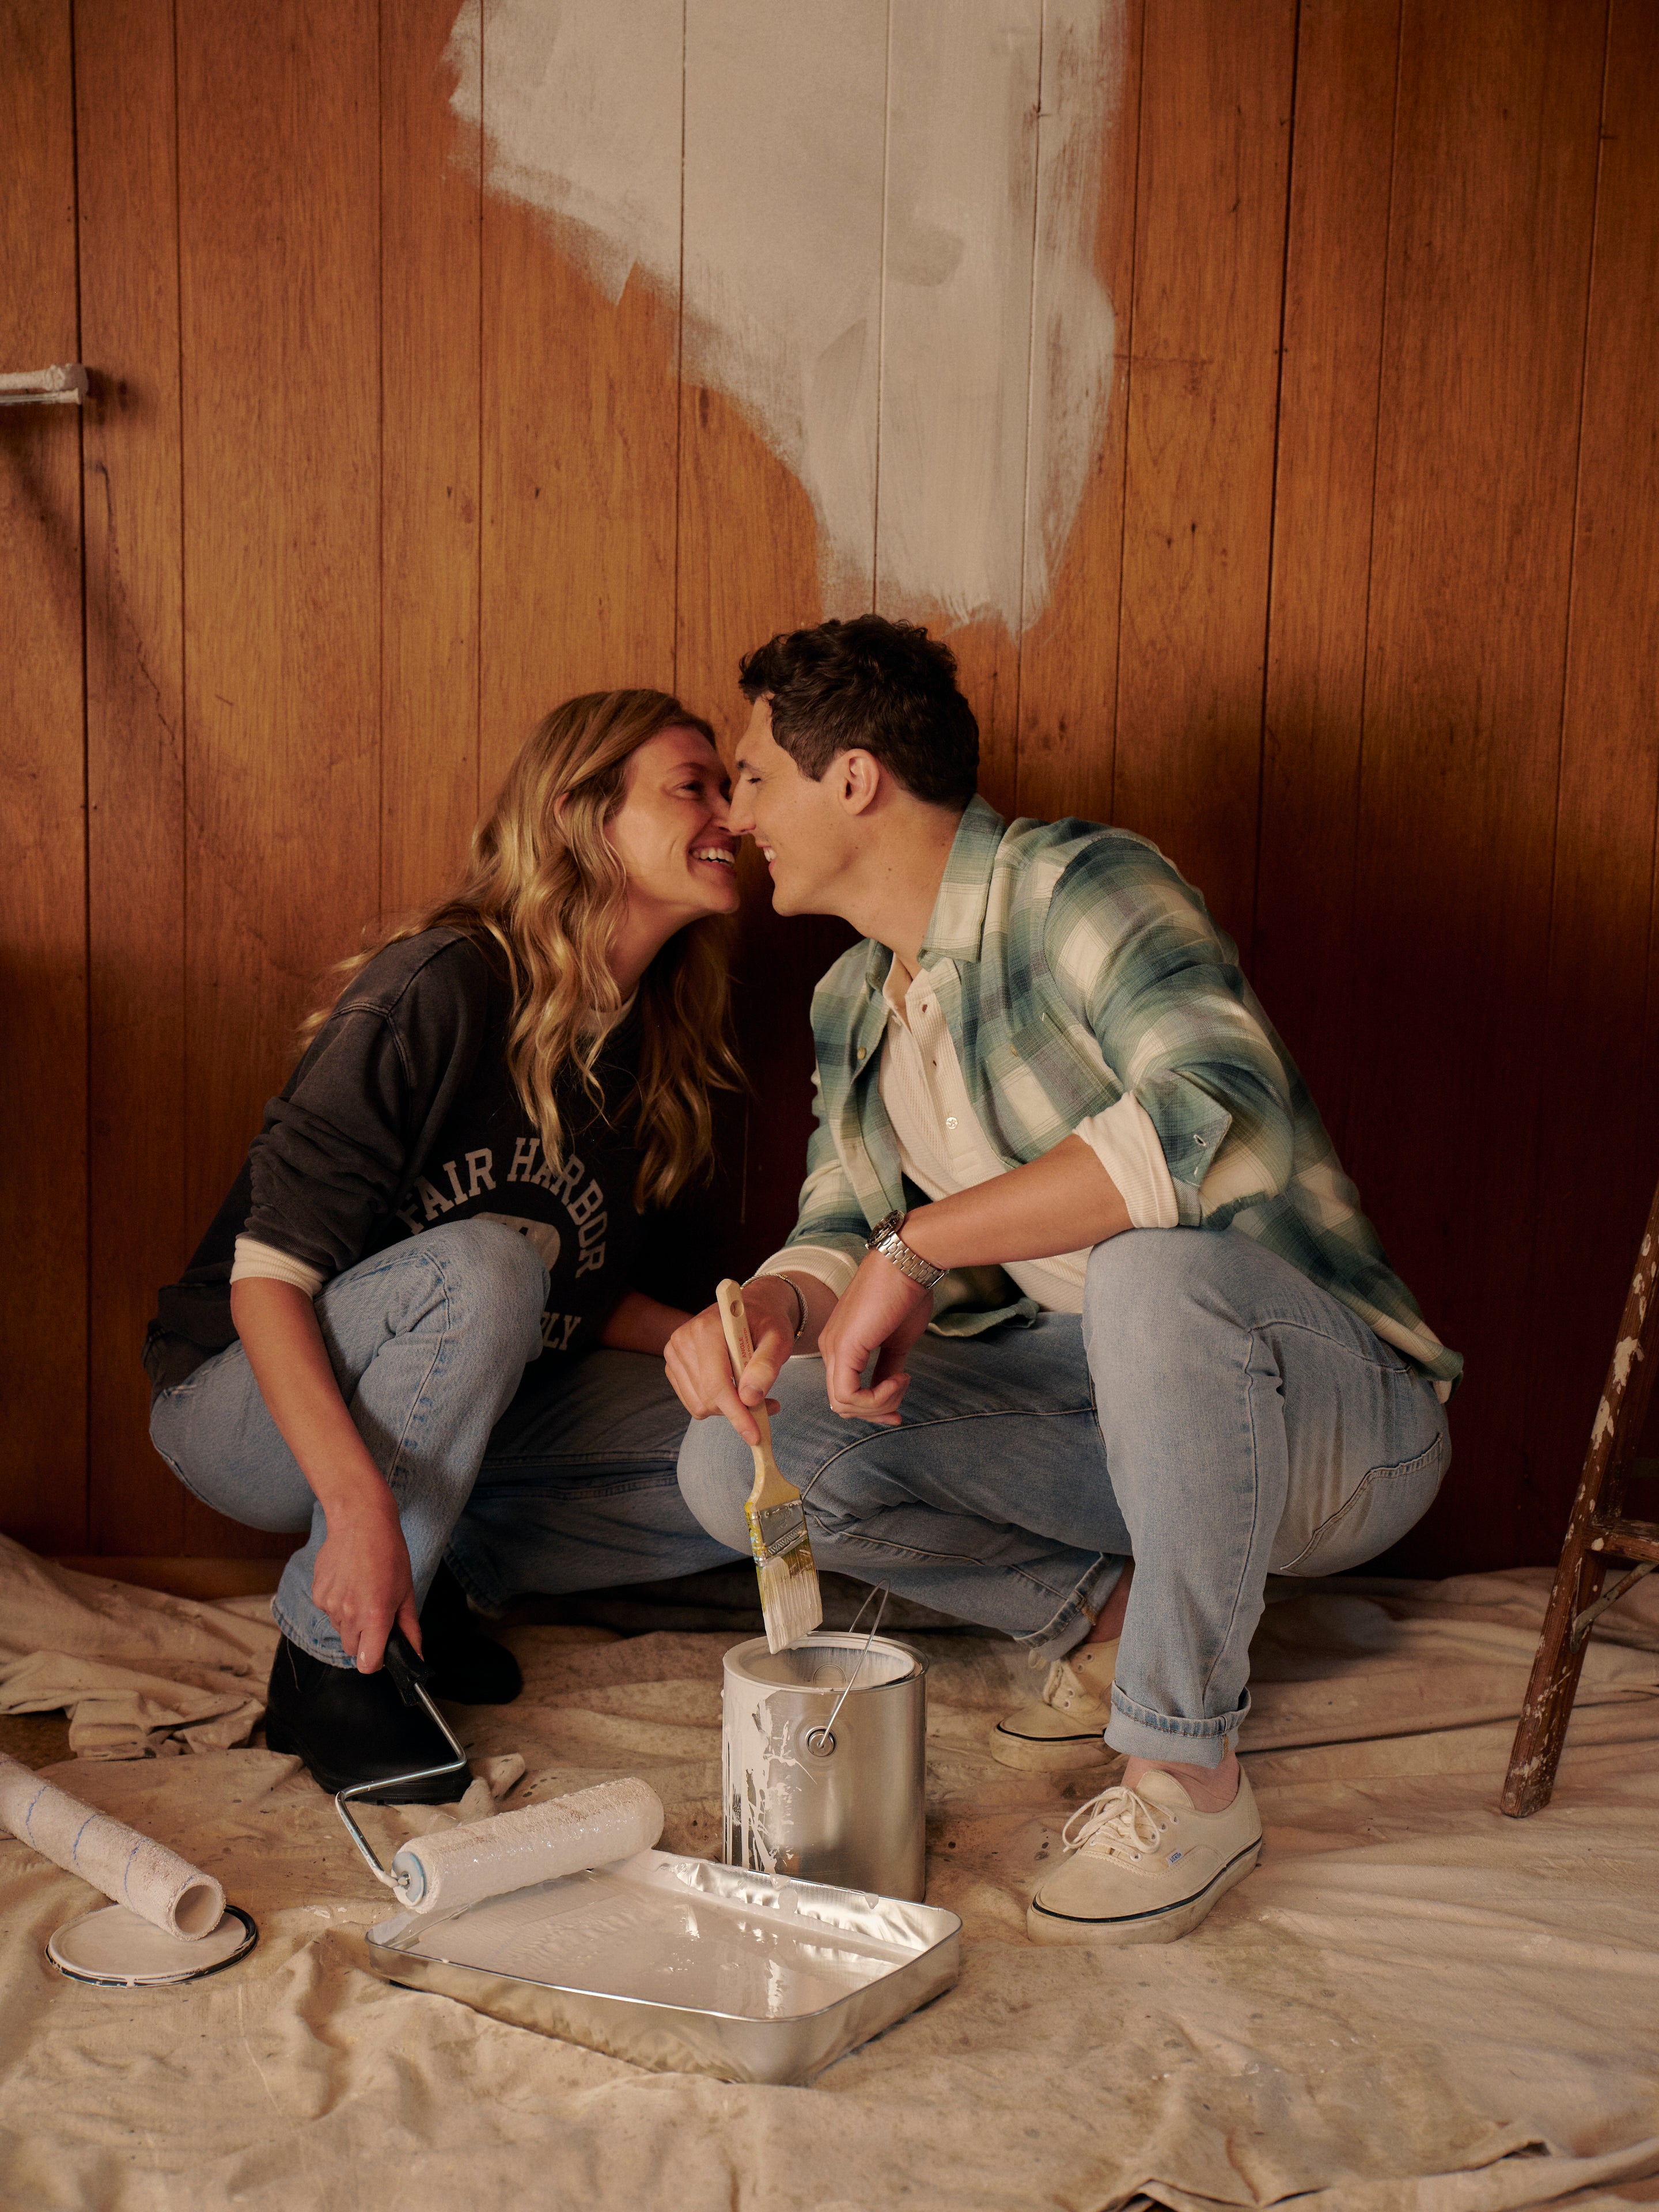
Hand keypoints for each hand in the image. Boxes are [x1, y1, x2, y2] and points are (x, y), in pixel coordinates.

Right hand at [310, 1488, 421, 1673]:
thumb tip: (416, 1655)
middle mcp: (348, 1614)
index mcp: (374, 1616)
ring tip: (363, 1590)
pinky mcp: (317, 1594)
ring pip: (340, 1629)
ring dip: (351, 1620)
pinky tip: (348, 1582)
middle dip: (364, 1640)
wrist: (360, 1521)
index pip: (367, 1664)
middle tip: (376, 1613)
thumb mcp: (407, 1591)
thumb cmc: (388, 1552)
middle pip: (352, 1649)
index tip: (382, 1649)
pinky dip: (338, 1603)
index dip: (376, 1661)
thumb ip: (409, 1628)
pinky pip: (328, 1611)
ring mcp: (329, 1605)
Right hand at [664, 1280, 788, 1445]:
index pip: (717, 1384)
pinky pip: (693, 1401)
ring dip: (728, 1408)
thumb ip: (767, 1365)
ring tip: (753, 1392)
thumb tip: (750, 1398)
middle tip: (768, 1405)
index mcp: (707, 1329)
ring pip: (700, 1405)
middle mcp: (683, 1340)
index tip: (755, 1436)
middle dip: (738, 1411)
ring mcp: (674, 1353)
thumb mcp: (779, 1338)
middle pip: (707, 1399)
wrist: (746, 1309)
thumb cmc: (765, 1322)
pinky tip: (733, 1388)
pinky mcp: (673, 1365)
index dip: (736, 1414)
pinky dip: (716, 1403)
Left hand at [817, 1250, 932, 1424]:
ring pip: (843, 1404)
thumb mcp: (898, 1340)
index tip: (899, 1409)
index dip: (871, 1407)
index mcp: (840, 1344)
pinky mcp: (844, 1348)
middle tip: (899, 1410)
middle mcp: (830, 1347)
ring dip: (879, 1404)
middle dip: (873, 1412)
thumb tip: (889, 1388)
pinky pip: (849, 1395)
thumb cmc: (906, 1294)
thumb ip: (888, 1366)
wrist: (908, 1263)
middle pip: (841, 1403)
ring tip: (902, 1382)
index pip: (845, 1392)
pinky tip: (899, 1379)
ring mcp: (833, 1347)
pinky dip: (876, 1398)